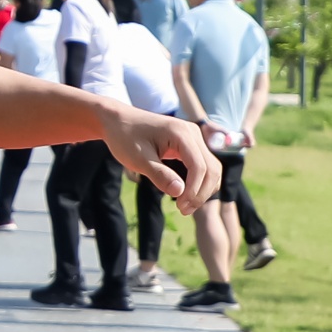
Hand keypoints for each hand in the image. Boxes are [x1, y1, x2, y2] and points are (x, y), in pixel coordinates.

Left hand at [103, 105, 219, 209]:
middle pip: (211, 168)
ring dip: (203, 190)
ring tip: (184, 206)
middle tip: (183, 210)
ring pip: (212, 168)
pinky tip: (186, 195)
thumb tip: (179, 192)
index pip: (199, 167)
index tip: (180, 207)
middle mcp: (192, 133)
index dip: (194, 191)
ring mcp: (194, 137)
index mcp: (181, 133)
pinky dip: (200, 182)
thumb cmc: (125, 138)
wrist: (119, 121)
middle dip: (201, 193)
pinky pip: (204, 165)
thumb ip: (159, 175)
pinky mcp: (191, 144)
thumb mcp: (138, 159)